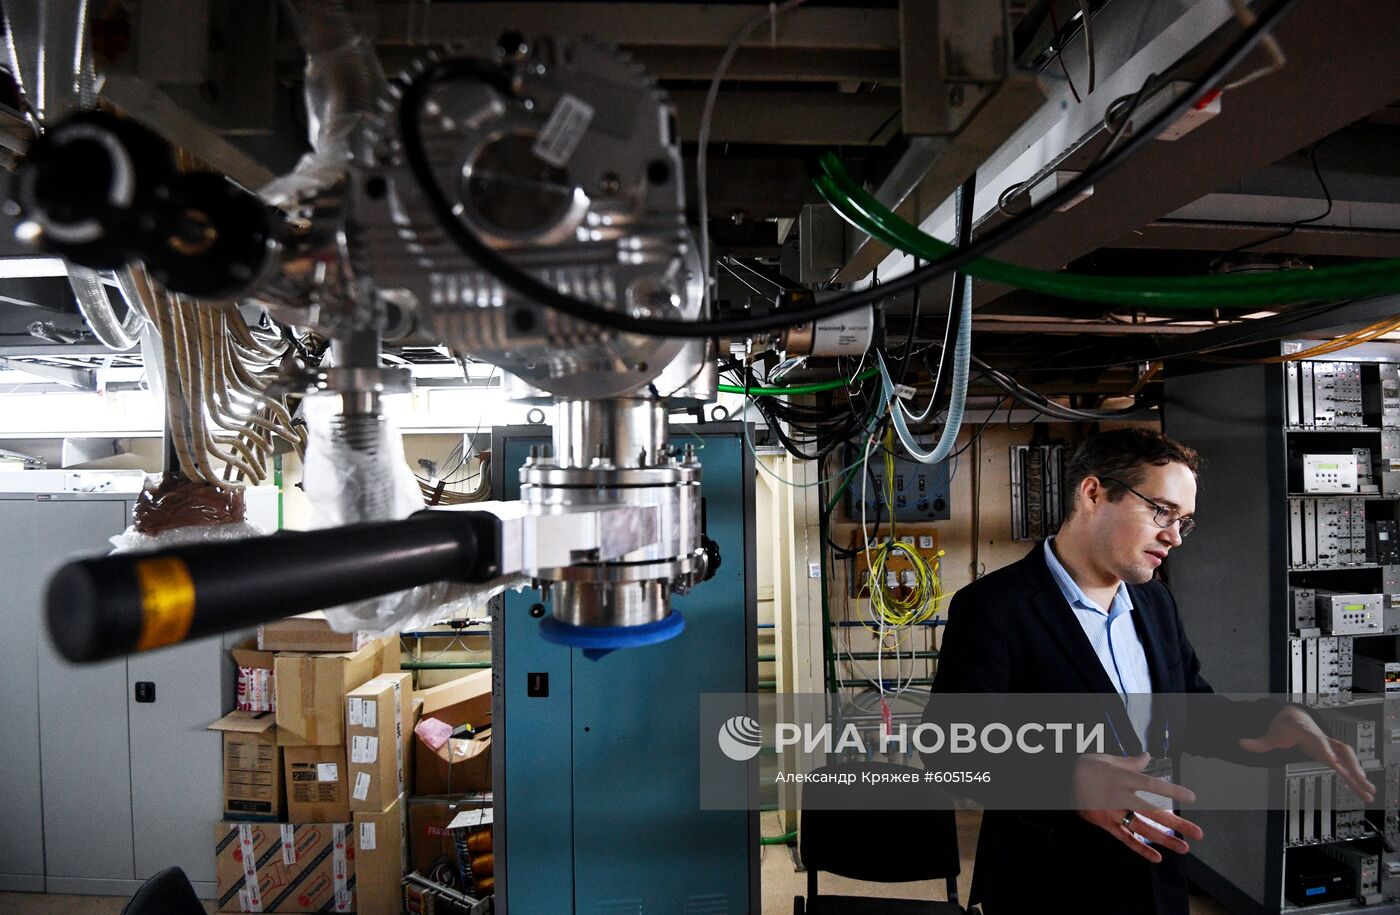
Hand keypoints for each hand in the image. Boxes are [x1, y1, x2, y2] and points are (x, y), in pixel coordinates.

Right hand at [1073, 753, 1203, 863]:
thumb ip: (1131, 762)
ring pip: (1142, 828)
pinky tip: (1156, 857)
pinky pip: (1125, 838)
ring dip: (1164, 839)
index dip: (1172, 791)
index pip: (1152, 785)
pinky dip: (1140, 848)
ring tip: (1184, 847)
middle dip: (1177, 824)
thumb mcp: (1108, 759)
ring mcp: (1113, 812)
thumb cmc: (1087, 766)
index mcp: (1123, 778)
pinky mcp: (1105, 823)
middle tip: (1198, 833)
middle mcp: (1120, 797)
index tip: (1191, 797)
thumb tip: (1147, 757)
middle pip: (1153, 812)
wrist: (1062, 780)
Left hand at [1240, 706, 1376, 802]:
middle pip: (1341, 750)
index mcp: (1307, 733)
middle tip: (1361, 781)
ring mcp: (1330, 746)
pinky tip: (1366, 791)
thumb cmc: (1284, 727)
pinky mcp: (1333, 754)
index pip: (1318, 742)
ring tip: (1370, 792)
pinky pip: (1348, 765)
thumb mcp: (1271, 735)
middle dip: (1352, 766)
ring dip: (1359, 774)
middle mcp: (1323, 739)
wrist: (1295, 717)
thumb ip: (1258, 742)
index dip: (1325, 751)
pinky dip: (1356, 777)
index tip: (1332, 762)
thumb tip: (1241, 743)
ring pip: (1349, 758)